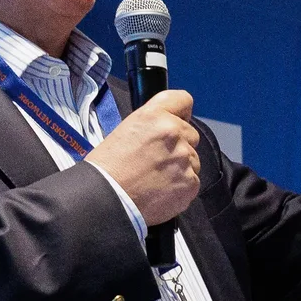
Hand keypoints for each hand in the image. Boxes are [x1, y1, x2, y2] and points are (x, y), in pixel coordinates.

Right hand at [88, 88, 199, 224]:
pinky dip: (181, 187)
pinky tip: (161, 191)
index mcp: (154, 116)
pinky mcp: (190, 182)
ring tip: (155, 178)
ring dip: (180, 168)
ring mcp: (184, 158)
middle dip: (179, 145)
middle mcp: (173, 133)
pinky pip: (193, 181)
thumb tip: (168, 129)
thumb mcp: (125, 130)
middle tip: (156, 160)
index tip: (178, 121)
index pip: (183, 100)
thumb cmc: (108, 169)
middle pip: (191, 134)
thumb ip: (152, 125)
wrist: (107, 199)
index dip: (181, 113)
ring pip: (193, 160)